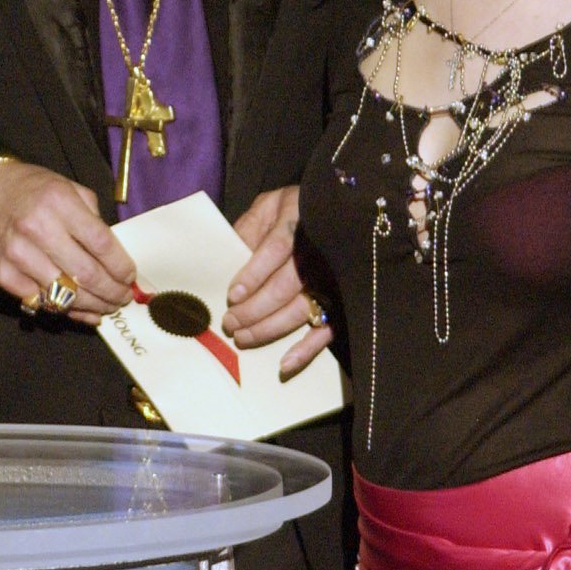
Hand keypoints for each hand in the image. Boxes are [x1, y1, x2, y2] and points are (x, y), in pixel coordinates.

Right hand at [0, 159, 134, 321]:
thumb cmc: (35, 190)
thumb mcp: (71, 189)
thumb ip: (94, 221)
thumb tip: (116, 261)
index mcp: (59, 202)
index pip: (101, 244)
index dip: (121, 266)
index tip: (130, 277)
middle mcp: (36, 229)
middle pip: (87, 275)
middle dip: (112, 292)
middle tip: (123, 298)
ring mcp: (17, 254)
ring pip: (66, 295)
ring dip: (93, 306)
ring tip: (106, 306)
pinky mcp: (2, 273)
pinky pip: (41, 301)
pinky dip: (64, 309)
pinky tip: (79, 308)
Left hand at [223, 185, 333, 377]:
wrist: (343, 210)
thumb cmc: (295, 207)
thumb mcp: (269, 205)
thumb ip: (249, 227)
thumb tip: (227, 255)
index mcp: (299, 222)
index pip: (275, 250)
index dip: (253, 274)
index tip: (232, 295)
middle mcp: (319, 253)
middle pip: (285, 286)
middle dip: (253, 310)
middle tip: (229, 323)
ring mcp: (333, 279)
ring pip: (300, 310)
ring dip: (269, 329)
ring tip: (242, 338)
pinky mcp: (342, 300)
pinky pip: (328, 330)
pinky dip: (307, 350)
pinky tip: (284, 364)